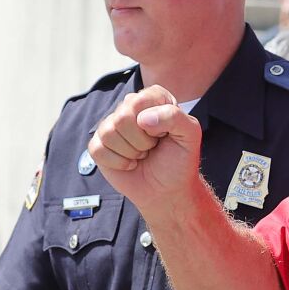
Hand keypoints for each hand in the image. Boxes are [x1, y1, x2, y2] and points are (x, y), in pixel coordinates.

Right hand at [88, 86, 204, 218]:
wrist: (168, 190)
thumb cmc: (179, 161)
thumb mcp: (190, 136)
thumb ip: (175, 117)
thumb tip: (142, 119)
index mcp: (154, 98)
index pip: (142, 100)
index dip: (154, 124)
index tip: (164, 135)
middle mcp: (130, 107)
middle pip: (122, 118)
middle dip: (142, 141)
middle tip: (152, 148)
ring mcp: (111, 125)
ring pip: (108, 133)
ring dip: (130, 152)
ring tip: (142, 155)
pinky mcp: (99, 144)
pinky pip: (98, 149)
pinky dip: (118, 163)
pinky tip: (130, 164)